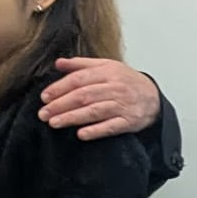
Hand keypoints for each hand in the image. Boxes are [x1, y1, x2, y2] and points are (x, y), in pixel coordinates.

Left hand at [40, 59, 160, 139]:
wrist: (153, 97)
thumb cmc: (126, 82)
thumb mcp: (107, 67)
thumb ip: (81, 65)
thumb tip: (58, 63)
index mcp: (107, 72)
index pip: (79, 79)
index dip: (60, 88)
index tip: (44, 96)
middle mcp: (115, 87)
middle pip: (84, 96)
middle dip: (61, 105)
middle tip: (43, 113)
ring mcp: (122, 105)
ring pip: (94, 111)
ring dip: (72, 118)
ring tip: (54, 123)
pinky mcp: (129, 122)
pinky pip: (111, 127)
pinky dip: (96, 131)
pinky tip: (81, 134)